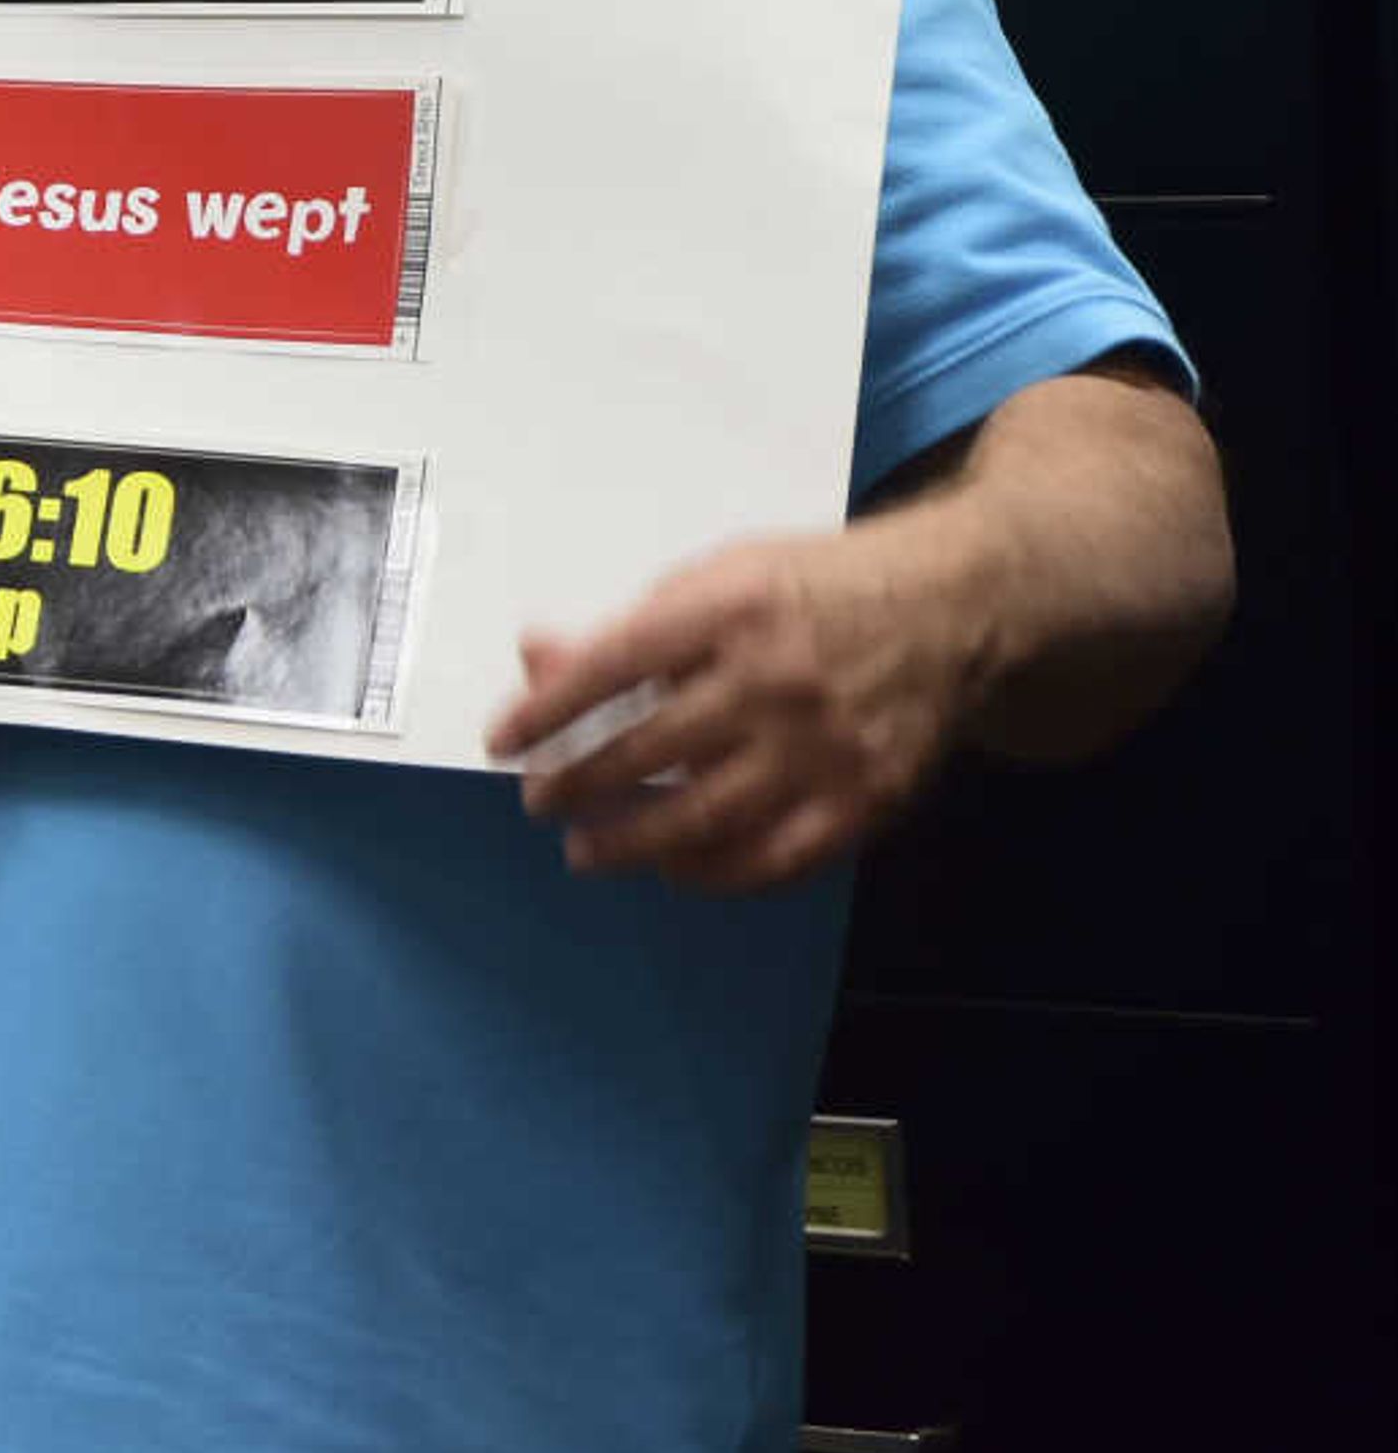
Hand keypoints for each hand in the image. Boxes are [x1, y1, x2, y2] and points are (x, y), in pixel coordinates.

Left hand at [484, 527, 985, 894]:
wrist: (950, 609)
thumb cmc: (810, 590)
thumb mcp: (717, 578)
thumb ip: (629, 626)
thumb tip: (534, 659)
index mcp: (728, 609)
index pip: (610, 667)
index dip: (546, 711)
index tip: (500, 742)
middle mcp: (773, 680)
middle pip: (646, 750)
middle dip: (576, 784)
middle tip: (538, 800)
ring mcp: (822, 748)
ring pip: (701, 818)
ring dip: (628, 843)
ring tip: (583, 849)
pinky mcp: (864, 801)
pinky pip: (772, 860)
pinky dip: (711, 874)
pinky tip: (671, 870)